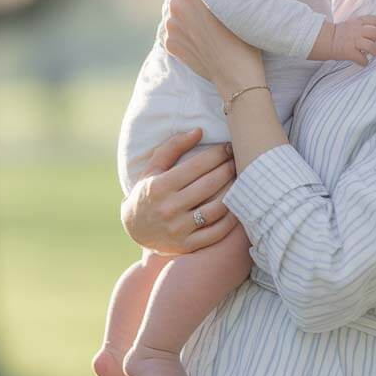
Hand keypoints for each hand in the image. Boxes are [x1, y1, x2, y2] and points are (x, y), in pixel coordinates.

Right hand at [120, 128, 241, 254]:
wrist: (134, 229)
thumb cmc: (148, 191)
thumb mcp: (153, 167)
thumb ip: (173, 147)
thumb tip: (199, 131)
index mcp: (159, 186)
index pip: (196, 166)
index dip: (216, 154)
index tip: (228, 147)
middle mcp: (168, 208)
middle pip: (209, 185)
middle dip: (228, 169)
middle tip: (238, 160)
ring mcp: (178, 229)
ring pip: (216, 208)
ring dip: (233, 191)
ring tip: (240, 180)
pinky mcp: (187, 245)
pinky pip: (216, 232)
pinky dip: (231, 219)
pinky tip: (237, 205)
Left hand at [164, 0, 263, 94]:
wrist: (237, 78)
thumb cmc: (250, 41)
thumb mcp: (259, 6)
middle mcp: (178, 4)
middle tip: (201, 1)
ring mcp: (171, 25)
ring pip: (170, 9)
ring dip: (180, 11)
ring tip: (200, 22)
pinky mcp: (169, 42)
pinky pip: (171, 30)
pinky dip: (180, 31)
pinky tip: (198, 38)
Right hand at [331, 15, 375, 65]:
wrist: (324, 40)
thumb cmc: (339, 34)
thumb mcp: (351, 24)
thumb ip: (363, 26)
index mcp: (357, 22)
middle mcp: (356, 30)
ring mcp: (352, 41)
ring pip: (371, 45)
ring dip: (375, 51)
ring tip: (372, 53)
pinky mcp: (348, 52)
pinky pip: (362, 59)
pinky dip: (364, 62)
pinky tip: (362, 62)